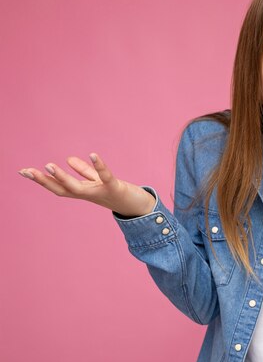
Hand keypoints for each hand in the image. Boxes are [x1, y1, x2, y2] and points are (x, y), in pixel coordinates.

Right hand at [19, 153, 155, 217]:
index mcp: (83, 191)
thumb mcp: (98, 181)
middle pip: (62, 189)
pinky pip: (105, 176)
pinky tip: (92, 154)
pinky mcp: (115, 187)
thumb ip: (84, 171)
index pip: (58, 186)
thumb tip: (67, 159)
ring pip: (78, 186)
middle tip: (28, 171)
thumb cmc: (117, 193)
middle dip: (44, 181)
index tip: (23, 171)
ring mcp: (100, 192)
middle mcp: (89, 194)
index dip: (41, 180)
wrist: (139, 207)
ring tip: (50, 164)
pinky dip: (98, 166)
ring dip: (63, 176)